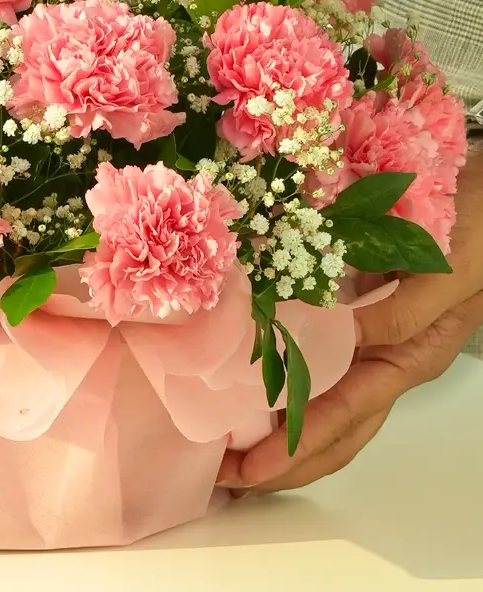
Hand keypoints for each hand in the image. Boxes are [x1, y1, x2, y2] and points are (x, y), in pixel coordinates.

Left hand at [219, 151, 482, 493]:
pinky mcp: (353, 314)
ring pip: (324, 404)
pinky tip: (247, 384)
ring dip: (279, 431)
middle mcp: (385, 360)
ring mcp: (369, 341)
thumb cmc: (474, 235)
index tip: (251, 469)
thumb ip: (404, 311)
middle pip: (332, 430)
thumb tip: (351, 336)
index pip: (343, 418)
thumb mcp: (446, 275)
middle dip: (281, 460)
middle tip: (225, 476)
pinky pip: (317, 361)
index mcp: (407, 359)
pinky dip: (284, 381)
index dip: (296, 448)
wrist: (482, 204)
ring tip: (228, 447)